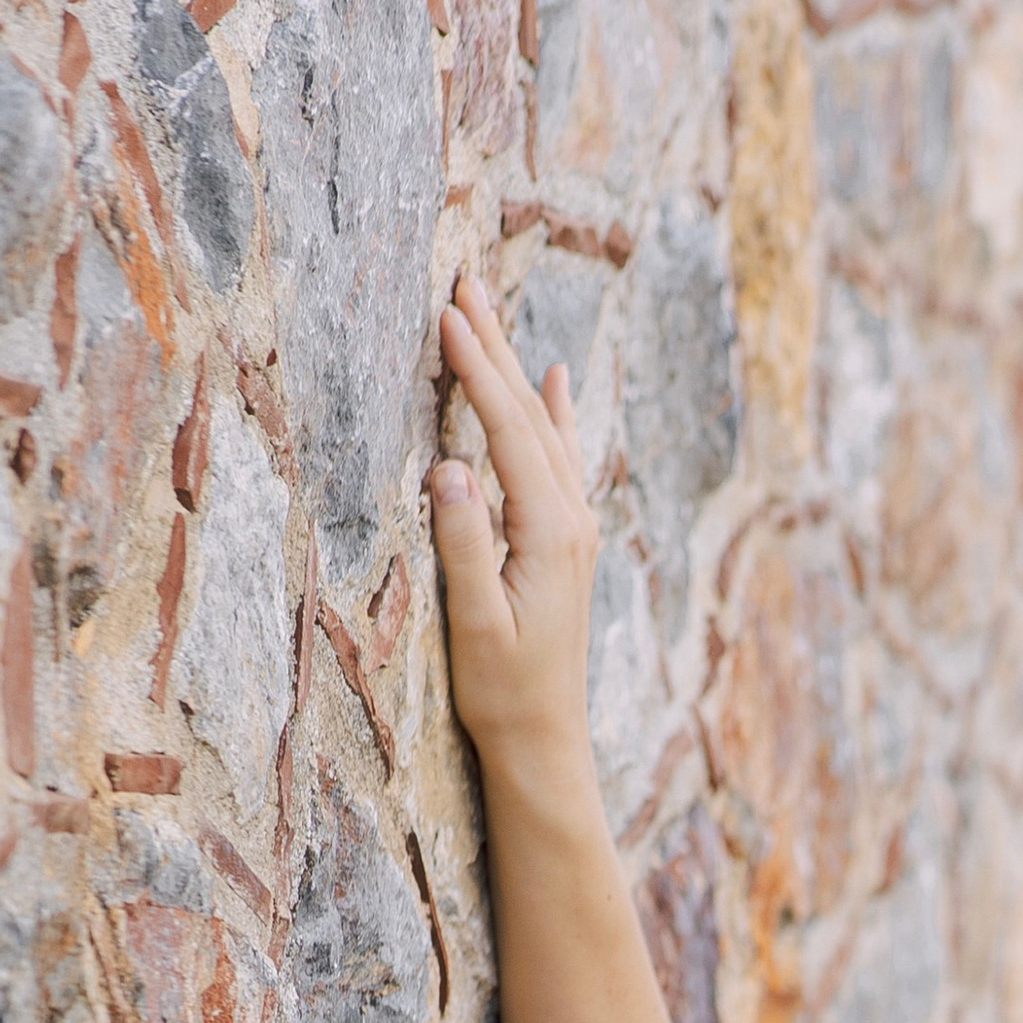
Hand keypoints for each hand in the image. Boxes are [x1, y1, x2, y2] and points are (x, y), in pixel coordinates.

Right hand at [430, 275, 597, 774]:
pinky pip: (561, 455)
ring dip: (515, 368)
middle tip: (463, 282)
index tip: (446, 315)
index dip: (476, 369)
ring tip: (490, 313)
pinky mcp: (568, 542)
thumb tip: (450, 468)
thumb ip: (465, 545)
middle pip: (530, 414)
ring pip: (544, 428)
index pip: (508, 430)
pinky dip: (553, 411)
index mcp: (548, 531)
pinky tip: (556, 380)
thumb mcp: (475, 622)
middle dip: (495, 347)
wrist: (545, 740)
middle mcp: (571, 520)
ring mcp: (575, 528)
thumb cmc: (502, 691)